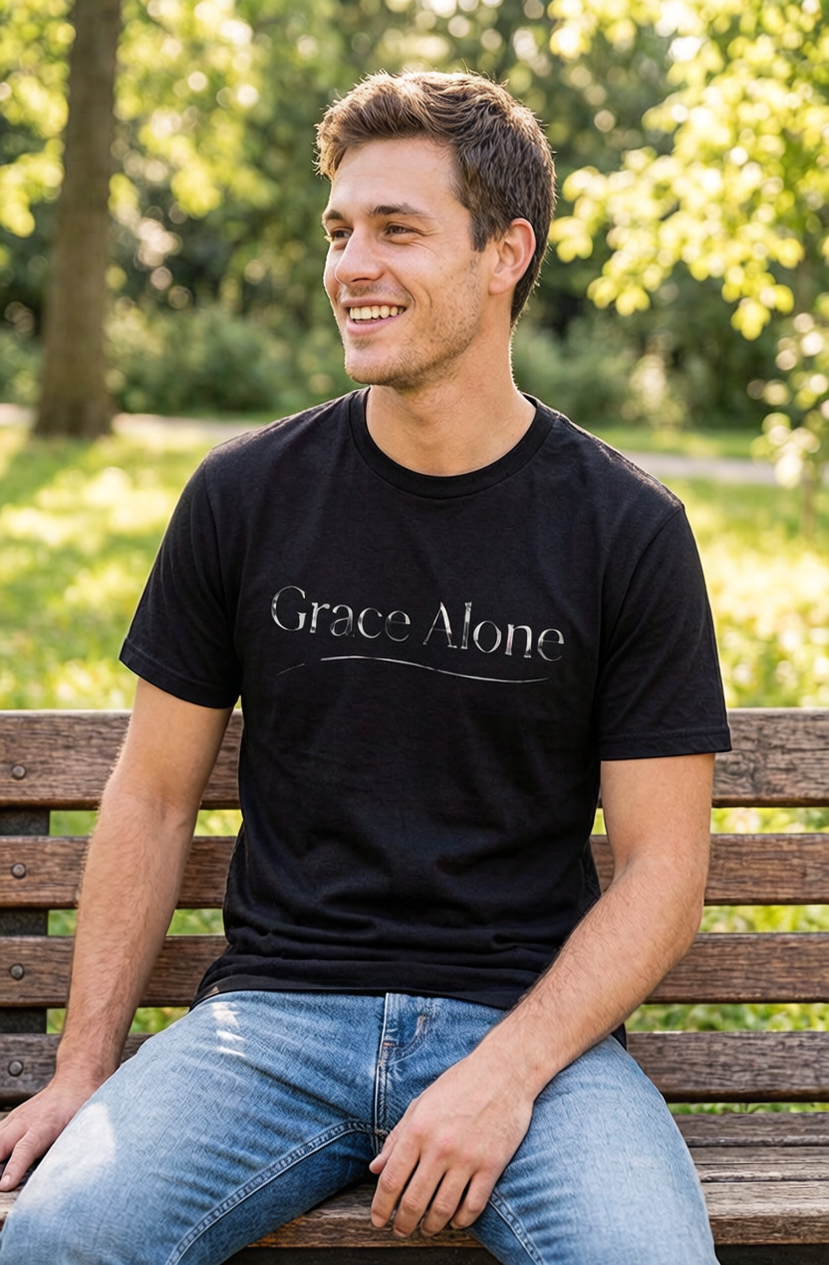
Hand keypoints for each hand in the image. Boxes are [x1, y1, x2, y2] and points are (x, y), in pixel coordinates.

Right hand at [0, 1074, 98, 1190]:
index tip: (5, 1185)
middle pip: (2, 1144)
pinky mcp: (11, 1119)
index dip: (14, 1168)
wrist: (75, 1083)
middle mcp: (26, 1121)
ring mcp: (16, 1118)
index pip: (25, 1149)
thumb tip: (64, 1177)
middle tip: (0, 1183)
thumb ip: (67, 1152)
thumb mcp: (79, 1129)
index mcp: (44, 1125)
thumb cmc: (78, 1107)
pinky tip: (1, 1156)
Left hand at [369, 1048, 532, 1238]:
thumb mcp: (421, 1104)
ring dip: (430, 1226)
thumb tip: (375, 1168)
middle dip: (403, 1224)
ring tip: (426, 1229)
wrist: (503, 1072)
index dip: (380, 1207)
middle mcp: (439, 1147)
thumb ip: (397, 1138)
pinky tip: (455, 1221)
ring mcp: (467, 1158)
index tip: (378, 1220)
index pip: (391, 1180)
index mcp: (417, 1130)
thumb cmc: (460, 1084)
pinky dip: (461, 1220)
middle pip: (414, 1201)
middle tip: (400, 1231)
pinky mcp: (491, 1165)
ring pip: (442, 1209)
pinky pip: (473, 1206)